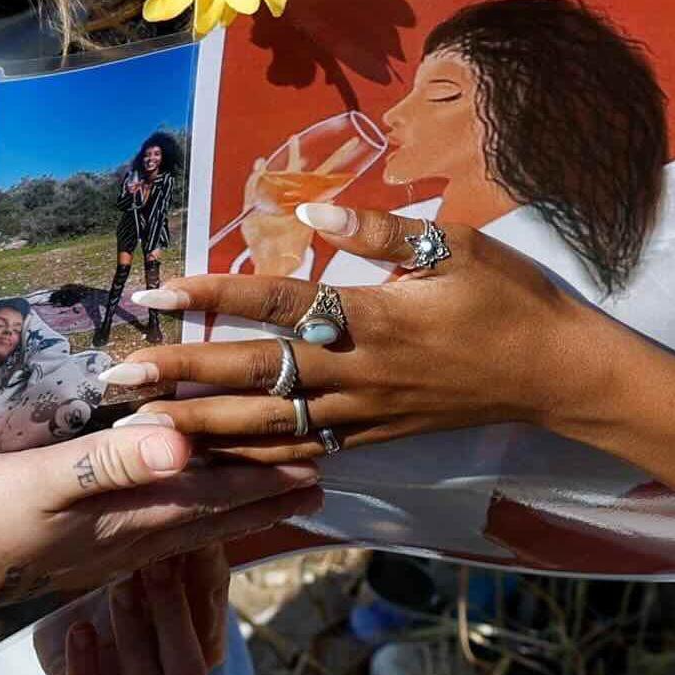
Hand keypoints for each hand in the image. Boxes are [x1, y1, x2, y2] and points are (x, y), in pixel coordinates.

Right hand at [0, 418, 317, 639]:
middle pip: (212, 516)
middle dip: (264, 497)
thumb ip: (116, 460)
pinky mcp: (78, 554)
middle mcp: (127, 539)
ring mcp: (103, 551)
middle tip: (318, 483)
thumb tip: (186, 445)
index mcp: (128, 516)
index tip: (318, 460)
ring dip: (231, 512)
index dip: (266, 475)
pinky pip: (153, 537)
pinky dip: (185, 522)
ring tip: (268, 500)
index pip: (214, 493)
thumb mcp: (47, 478)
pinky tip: (181, 520)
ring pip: (186, 529)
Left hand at [35, 544, 236, 674]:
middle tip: (155, 565)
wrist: (89, 578)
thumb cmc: (147, 566)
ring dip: (135, 637)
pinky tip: (81, 627)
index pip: (210, 648)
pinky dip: (82, 664)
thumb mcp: (179, 554)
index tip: (180, 554)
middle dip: (172, 619)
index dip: (197, 607)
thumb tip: (209, 538)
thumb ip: (200, 554)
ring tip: (121, 585)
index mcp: (201, 649)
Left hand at [99, 199, 592, 456]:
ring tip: (142, 426)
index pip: (275, 302)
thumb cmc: (510, 298)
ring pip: (267, 426)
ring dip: (200, 425)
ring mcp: (364, 414)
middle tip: (116, 379)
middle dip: (180, 376)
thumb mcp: (454, 246)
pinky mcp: (374, 440)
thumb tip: (313, 212)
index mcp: (372, 316)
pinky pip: (302, 453)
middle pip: (252, 373)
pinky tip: (215, 462)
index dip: (212, 296)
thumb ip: (379, 231)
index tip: (156, 293)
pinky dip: (254, 460)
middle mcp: (357, 371)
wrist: (558, 373)